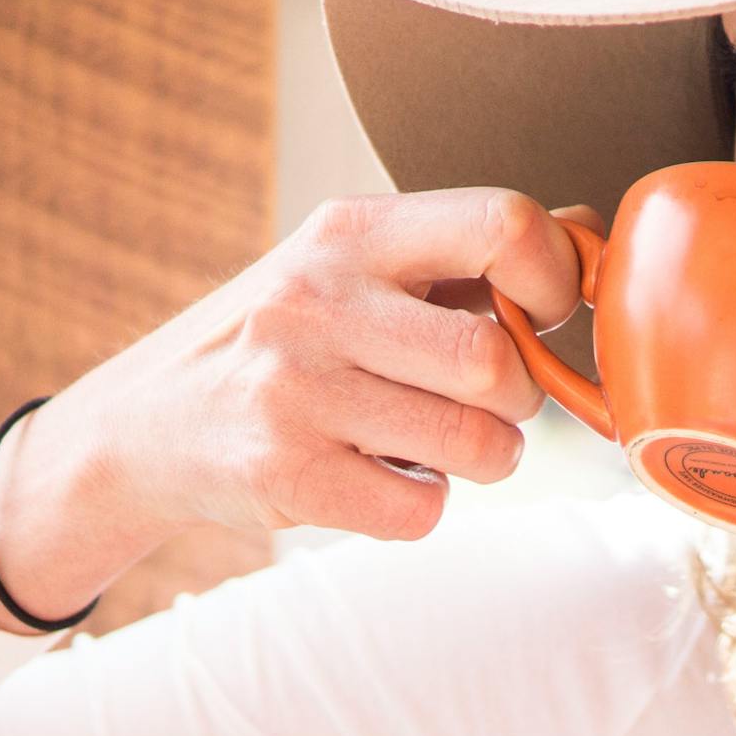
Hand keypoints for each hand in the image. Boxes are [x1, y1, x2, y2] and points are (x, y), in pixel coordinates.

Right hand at [42, 186, 605, 545]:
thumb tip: (592, 238)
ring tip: (437, 442)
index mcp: (353, 231)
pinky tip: (382, 478)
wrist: (143, 426)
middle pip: (497, 360)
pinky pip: (424, 511)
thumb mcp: (355, 266)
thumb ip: (468, 251)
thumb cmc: (284, 340)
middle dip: (519, 397)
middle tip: (486, 402)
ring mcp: (296, 389)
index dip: (555, 279)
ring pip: (477, 444)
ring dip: (484, 457)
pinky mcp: (285, 475)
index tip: (542, 313)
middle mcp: (318, 299)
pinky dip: (423, 506)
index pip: (506, 225)